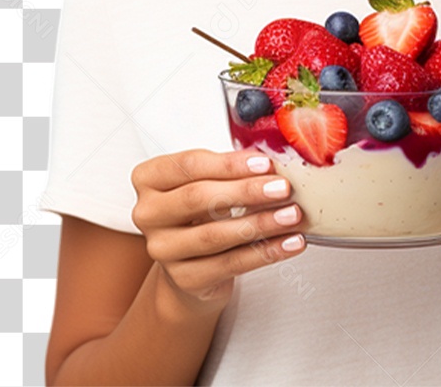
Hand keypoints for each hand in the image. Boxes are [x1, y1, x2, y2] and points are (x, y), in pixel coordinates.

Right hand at [130, 148, 306, 311]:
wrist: (190, 261)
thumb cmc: (201, 209)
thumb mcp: (207, 180)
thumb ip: (230, 169)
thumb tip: (275, 162)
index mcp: (150, 178)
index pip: (190, 165)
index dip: (230, 165)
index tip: (265, 163)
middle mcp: (148, 214)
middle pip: (199, 199)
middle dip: (246, 192)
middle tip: (283, 188)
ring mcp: (162, 249)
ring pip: (215, 235)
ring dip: (260, 223)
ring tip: (292, 215)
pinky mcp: (184, 278)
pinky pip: (229, 264)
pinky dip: (265, 252)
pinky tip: (289, 243)